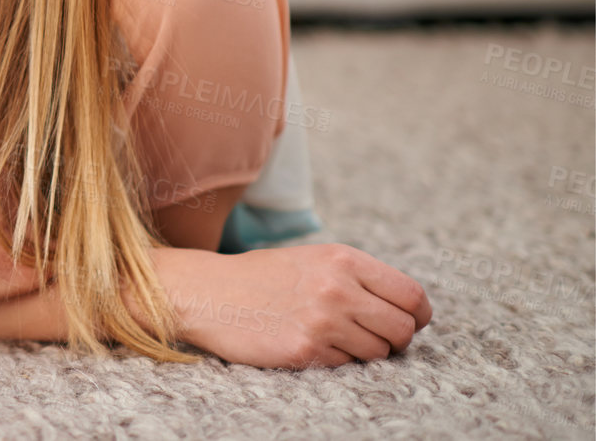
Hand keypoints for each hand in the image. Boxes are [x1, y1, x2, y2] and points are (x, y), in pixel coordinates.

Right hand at [146, 244, 432, 368]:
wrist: (208, 292)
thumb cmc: (262, 277)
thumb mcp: (313, 259)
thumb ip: (358, 277)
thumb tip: (407, 309)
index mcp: (343, 259)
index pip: (411, 295)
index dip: (418, 315)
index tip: (410, 322)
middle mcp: (337, 288)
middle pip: (403, 329)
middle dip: (395, 339)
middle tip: (374, 337)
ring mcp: (322, 321)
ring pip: (378, 353)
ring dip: (362, 351)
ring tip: (332, 337)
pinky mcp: (305, 351)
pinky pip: (346, 366)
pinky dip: (334, 360)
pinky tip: (308, 343)